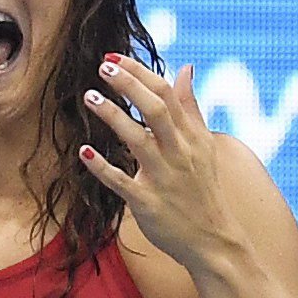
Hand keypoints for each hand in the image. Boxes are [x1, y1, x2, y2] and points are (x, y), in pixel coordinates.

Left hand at [79, 57, 229, 272]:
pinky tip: (84, 153)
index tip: (115, 58)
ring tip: (89, 97)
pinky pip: (121, 182)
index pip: (167, 93)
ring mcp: (163, 178)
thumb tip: (185, 69)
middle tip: (102, 67)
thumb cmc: (203, 189)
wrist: (213, 240)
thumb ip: (191, 107)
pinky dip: (103, 167)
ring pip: (138, 140)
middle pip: (155, 109)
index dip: (140, 72)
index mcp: (190, 136)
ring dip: (112, 116)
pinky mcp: (147, 203)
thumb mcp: (204, 145)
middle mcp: (178, 153)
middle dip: (129, 85)